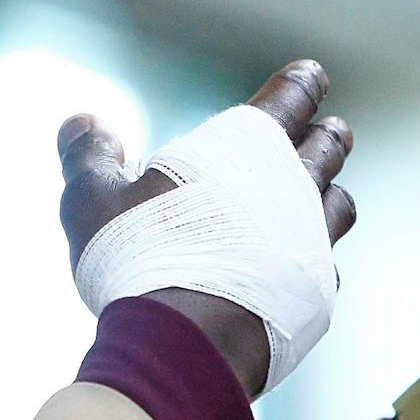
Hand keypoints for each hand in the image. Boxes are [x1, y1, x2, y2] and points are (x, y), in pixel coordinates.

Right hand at [57, 60, 358, 398]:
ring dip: (331, 194)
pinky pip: (327, 267)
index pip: (289, 96)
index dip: (301, 83)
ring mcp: (313, 243)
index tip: (311, 74)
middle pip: (327, 147)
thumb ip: (89, 156)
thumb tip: (80, 121)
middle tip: (331, 130)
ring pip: (339, 205)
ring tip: (326, 194)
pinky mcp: (317, 296)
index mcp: (247, 146)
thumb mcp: (93, 198)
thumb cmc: (138, 256)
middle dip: (327, 135)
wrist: (187, 344)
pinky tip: (297, 269)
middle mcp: (294, 188)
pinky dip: (315, 260)